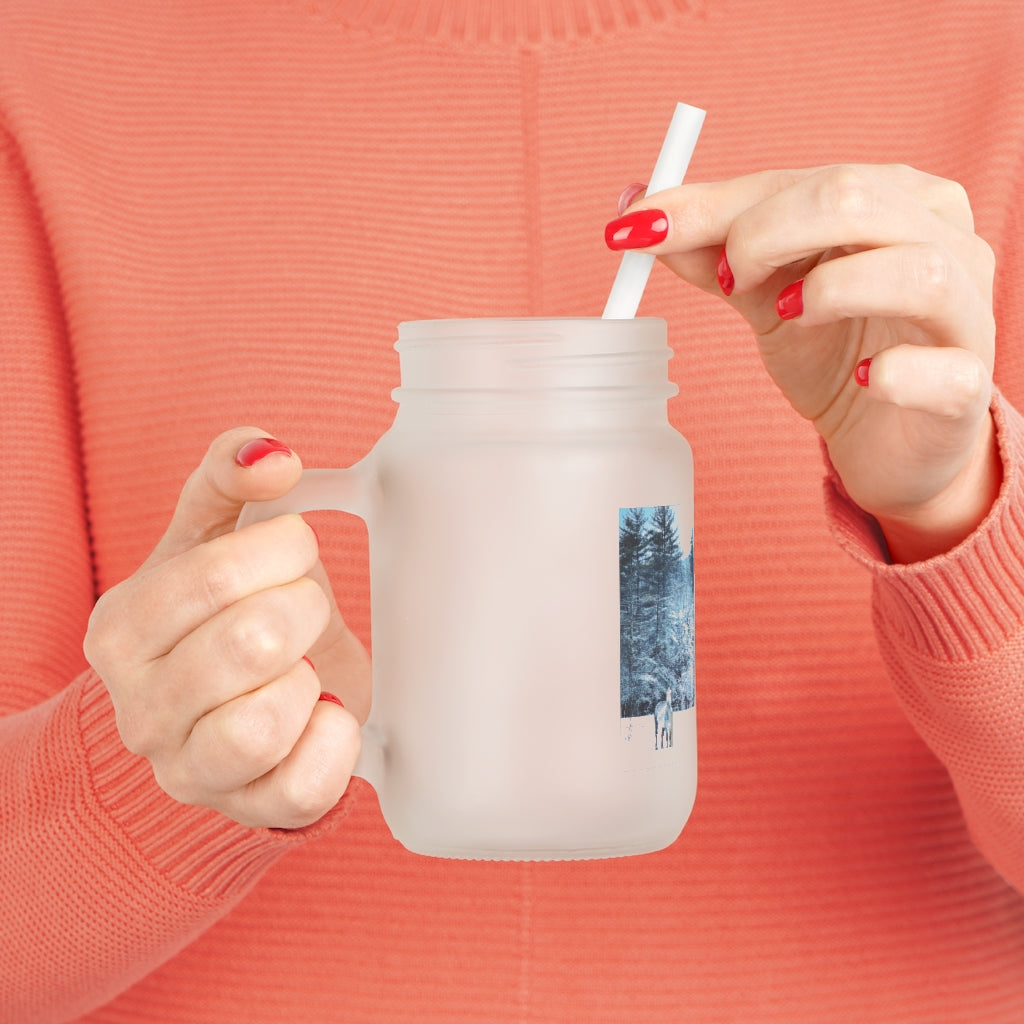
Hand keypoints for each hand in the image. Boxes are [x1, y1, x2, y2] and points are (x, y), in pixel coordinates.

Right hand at [84, 428, 369, 828]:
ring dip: (309, 679)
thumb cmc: (223, 613)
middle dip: (304, 609)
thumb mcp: (213, 535)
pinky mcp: (248, 809)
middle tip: (304, 609)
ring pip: (264, 724)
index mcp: (122, 629)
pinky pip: (304, 787)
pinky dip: (335, 740)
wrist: (231, 704)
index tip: (295, 550)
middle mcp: (140, 709)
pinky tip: (324, 711)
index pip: (215, 576)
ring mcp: (189, 770)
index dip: (282, 550)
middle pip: (251, 643)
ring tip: (304, 666)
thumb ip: (229, 476)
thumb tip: (271, 454)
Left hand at [607, 165, 999, 561]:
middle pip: (856, 199)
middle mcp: (943, 239)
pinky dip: (896, 373)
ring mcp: (966, 312)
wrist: (887, 438)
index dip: (715, 205)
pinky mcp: (968, 385)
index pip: (800, 180)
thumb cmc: (834, 351)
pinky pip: (944, 370)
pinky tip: (863, 380)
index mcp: (894, 199)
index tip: (639, 229)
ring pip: (916, 270)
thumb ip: (712, 252)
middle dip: (765, 233)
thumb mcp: (764, 295)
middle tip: (727, 281)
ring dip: (830, 290)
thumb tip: (638, 212)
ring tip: (786, 317)